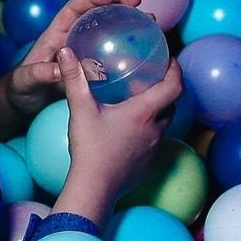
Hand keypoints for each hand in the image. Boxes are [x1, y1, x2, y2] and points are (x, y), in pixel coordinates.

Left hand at [2, 0, 142, 120]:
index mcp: (55, 34)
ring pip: (106, 32)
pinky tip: (144, 55)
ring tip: (150, 24)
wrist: (21, 103)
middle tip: (140, 6)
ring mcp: (81, 52)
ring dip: (127, 25)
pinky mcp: (88, 67)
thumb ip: (40, 73)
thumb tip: (60, 69)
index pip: (74, 8)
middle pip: (96, 14)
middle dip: (117, 5)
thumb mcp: (26, 80)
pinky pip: (109, 53)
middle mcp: (70, 38)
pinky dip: (126, 50)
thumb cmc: (20, 88)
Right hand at [50, 41, 182, 221]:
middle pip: (171, 104)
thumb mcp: (80, 109)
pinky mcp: (148, 164)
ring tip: (138, 104)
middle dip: (165, 90)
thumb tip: (65, 51)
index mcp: (143, 113)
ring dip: (156, 112)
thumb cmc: (90, 149)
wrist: (94, 188)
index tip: (171, 60)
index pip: (174, 87)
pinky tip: (128, 132)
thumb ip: (74, 78)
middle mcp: (154, 130)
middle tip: (151, 80)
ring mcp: (153, 149)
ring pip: (162, 125)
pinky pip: (153, 142)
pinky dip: (147, 132)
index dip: (175, 70)